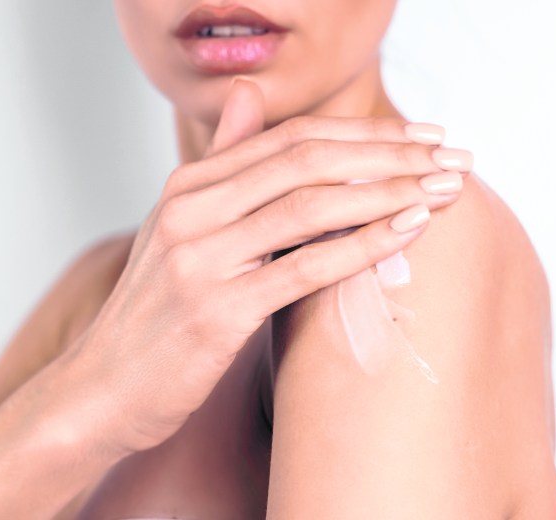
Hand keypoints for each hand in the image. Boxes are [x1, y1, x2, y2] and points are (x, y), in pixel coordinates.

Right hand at [52, 79, 470, 456]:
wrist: (103, 388)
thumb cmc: (155, 314)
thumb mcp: (181, 229)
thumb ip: (223, 165)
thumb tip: (247, 95)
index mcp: (188, 186)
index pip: (290, 139)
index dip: (365, 133)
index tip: (424, 137)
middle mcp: (190, 211)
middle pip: (306, 161)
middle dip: (390, 155)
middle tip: (452, 157)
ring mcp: (199, 259)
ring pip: (309, 207)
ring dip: (388, 193)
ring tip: (446, 189)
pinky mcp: (215, 312)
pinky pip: (302, 269)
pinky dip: (360, 245)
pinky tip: (406, 230)